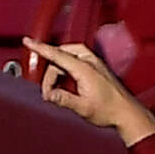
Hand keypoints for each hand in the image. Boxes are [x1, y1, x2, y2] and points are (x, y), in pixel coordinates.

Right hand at [22, 38, 154, 143]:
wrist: (126, 112)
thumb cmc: (109, 110)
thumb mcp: (82, 107)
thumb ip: (63, 99)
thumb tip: (48, 94)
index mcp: (84, 68)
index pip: (57, 54)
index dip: (40, 48)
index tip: (28, 41)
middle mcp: (89, 61)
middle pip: (60, 57)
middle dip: (50, 73)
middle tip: (48, 93)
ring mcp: (94, 63)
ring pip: (67, 58)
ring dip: (58, 72)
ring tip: (57, 90)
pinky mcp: (96, 67)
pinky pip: (75, 60)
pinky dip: (66, 70)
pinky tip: (67, 84)